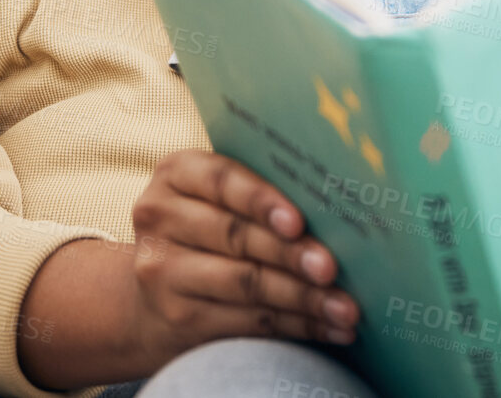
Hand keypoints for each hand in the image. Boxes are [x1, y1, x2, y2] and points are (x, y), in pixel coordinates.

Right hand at [126, 149, 359, 362]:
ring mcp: (162, 272)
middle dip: (291, 254)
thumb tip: (337, 207)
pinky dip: (295, 326)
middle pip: (235, 236)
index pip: (221, 179)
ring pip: (244, 284)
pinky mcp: (178, 319)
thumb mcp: (218, 198)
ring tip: (345, 308)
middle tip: (332, 269)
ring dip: (303, 299)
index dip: (261, 200)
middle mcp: (160, 217)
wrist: (154, 294)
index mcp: (177, 173)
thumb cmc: (210, 230)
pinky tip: (329, 328)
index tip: (298, 222)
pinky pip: (246, 323)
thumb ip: (263, 194)